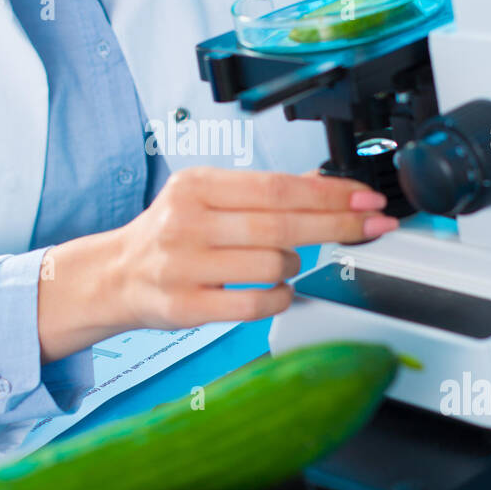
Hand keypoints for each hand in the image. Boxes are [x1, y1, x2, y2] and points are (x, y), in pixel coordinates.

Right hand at [108, 165, 398, 329]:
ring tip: (285, 262)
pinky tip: (278, 290)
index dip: (330, 194)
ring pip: (271, 264)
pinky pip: (254, 304)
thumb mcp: (209, 199)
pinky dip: (279, 297)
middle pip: (281, 224)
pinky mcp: (185, 306)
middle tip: (373, 226)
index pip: (277, 187)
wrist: (117, 275)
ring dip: (295, 264)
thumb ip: (263, 193)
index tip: (366, 199)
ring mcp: (183, 265)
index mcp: (195, 186)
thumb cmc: (172, 234)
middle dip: (337, 225)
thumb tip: (327, 184)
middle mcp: (186, 221)